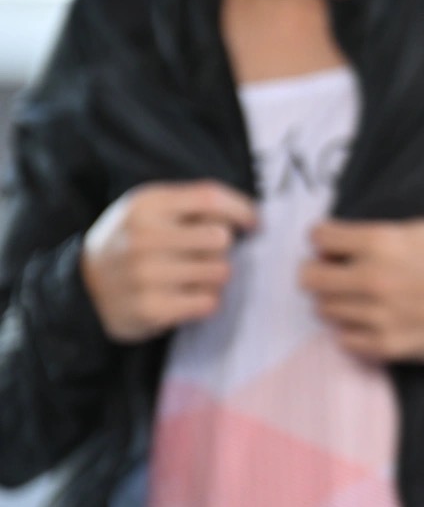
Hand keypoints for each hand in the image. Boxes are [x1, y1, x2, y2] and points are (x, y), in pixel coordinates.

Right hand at [80, 182, 257, 341]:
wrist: (85, 290)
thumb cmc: (130, 244)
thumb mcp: (149, 210)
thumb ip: (192, 205)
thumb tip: (250, 216)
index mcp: (145, 204)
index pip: (210, 197)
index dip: (241, 210)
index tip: (254, 223)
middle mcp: (144, 237)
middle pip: (221, 238)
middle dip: (222, 248)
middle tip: (206, 254)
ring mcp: (146, 274)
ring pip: (220, 272)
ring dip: (214, 276)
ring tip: (191, 276)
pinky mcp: (152, 309)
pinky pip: (209, 302)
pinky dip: (205, 301)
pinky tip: (185, 297)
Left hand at [302, 219, 423, 363]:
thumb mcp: (420, 229)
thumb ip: (376, 237)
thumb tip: (341, 247)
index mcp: (381, 243)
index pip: (319, 237)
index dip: (325, 241)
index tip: (334, 247)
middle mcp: (373, 279)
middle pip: (309, 278)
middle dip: (319, 272)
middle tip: (338, 274)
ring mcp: (379, 316)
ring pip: (325, 310)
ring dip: (339, 302)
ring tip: (365, 299)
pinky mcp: (389, 346)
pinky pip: (345, 340)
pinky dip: (354, 331)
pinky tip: (374, 321)